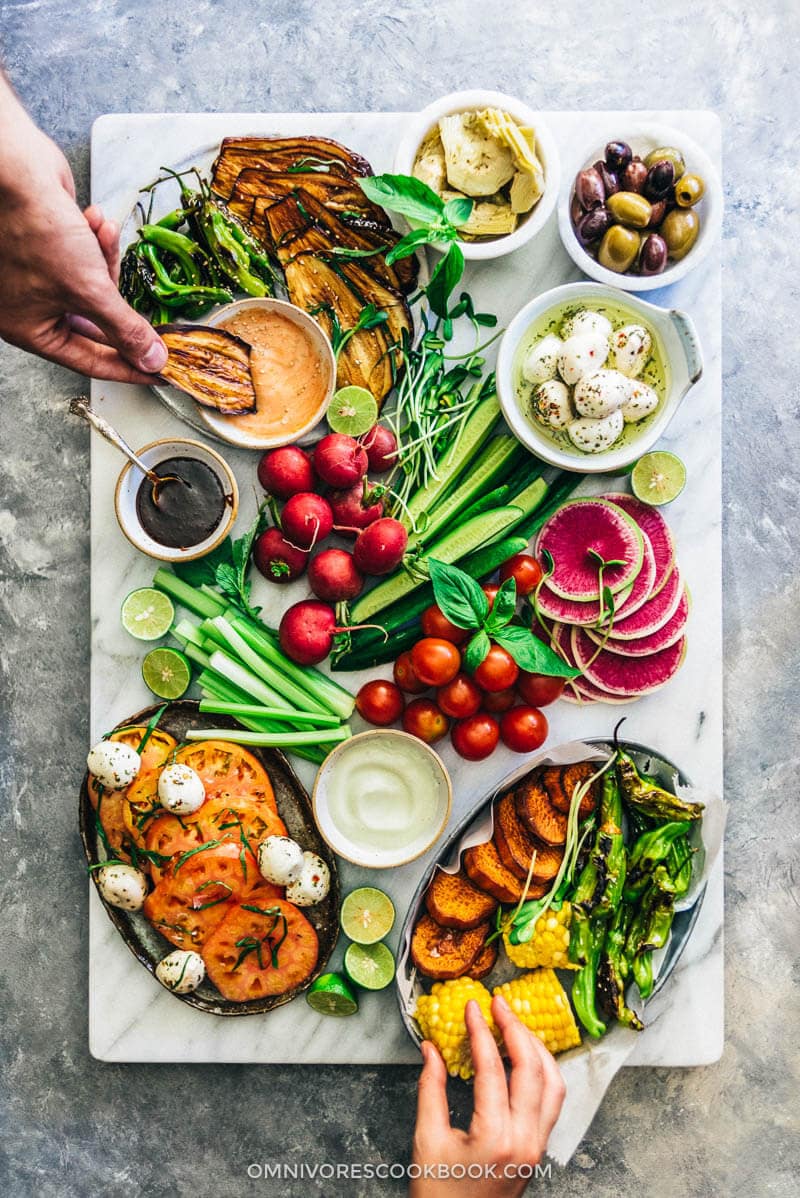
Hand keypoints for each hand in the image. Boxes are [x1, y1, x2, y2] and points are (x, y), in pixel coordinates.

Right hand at [0, 77, 166, 381]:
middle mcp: (32, 306)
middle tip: (158, 322)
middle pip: (95, 324)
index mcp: (29, 328)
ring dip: (107, 262)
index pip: (88, 361)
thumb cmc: (36, 230)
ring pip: (95, 286)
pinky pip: (88, 258)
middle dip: (122, 308)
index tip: (156, 372)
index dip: (126, 367)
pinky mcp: (54, 248)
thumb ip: (124, 328)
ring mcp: (42, 276)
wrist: (16, 169)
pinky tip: (94, 220)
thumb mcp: (89, 290)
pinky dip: (97, 241)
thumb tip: (151, 360)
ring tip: (104, 237)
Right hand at [410, 996, 564, 1197]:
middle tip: (498, 1004)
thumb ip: (430, 1089)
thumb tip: (431, 1048)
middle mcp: (525, 1140)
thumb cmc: (438, 1196)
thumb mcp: (427, 1140)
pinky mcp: (538, 1150)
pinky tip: (528, 1058)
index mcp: (495, 1137)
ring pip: (554, 1083)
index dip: (482, 1031)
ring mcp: (537, 1146)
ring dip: (537, 1048)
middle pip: (532, 1069)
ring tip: (515, 1025)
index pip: (493, 1068)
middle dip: (516, 1029)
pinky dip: (545, 1072)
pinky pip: (554, 1101)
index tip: (473, 1007)